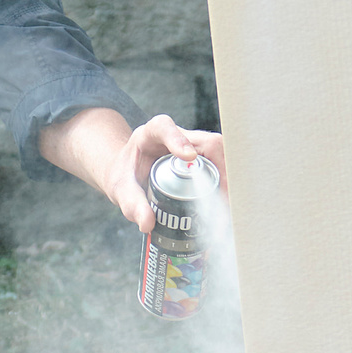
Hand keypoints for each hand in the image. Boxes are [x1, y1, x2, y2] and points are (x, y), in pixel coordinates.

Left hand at [40, 106, 227, 233]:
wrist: (132, 172)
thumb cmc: (126, 174)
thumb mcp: (121, 188)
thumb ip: (131, 203)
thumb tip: (148, 224)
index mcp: (152, 133)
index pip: (165, 128)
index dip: (179, 139)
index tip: (189, 156)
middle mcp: (179, 135)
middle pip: (207, 143)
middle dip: (221, 170)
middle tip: (223, 201)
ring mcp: (196, 146)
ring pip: (222, 156)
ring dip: (230, 181)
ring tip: (229, 209)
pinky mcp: (206, 159)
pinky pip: (222, 168)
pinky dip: (229, 187)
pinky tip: (229, 208)